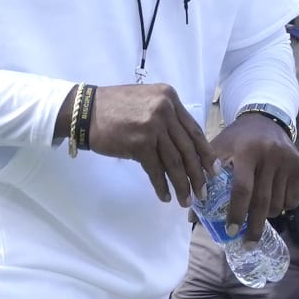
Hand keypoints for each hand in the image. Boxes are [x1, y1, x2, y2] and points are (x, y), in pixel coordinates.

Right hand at [83, 84, 212, 207]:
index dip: (205, 153)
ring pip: (175, 162)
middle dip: (198, 174)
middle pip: (188, 148)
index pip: (194, 130)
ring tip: (186, 200)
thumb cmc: (114, 107)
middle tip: (203, 192)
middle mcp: (165, 109)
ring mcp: (153, 126)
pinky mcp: (140, 143)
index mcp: (170, 98)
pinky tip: (165, 196)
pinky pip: (156, 169)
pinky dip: (161, 185)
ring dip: (182, 184)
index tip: (213, 170)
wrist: (86, 111)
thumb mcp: (147, 101)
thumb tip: (185, 146)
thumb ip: (167, 117)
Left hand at [210, 113, 298, 239]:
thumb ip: (204, 177)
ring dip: (266, 216)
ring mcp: (287, 160)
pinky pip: (292, 199)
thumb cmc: (236, 139)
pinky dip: (282, 207)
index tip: (231, 231)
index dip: (237, 213)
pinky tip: (272, 203)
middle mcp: (269, 154)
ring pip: (278, 203)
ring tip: (256, 217)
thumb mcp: (217, 149)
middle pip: (262, 201)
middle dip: (254, 227)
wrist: (264, 119)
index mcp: (245, 151)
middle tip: (246, 243)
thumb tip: (192, 215)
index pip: (242, 189)